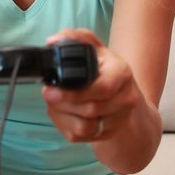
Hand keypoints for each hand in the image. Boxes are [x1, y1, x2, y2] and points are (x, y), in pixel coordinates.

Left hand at [41, 28, 143, 142]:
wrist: (125, 95)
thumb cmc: (105, 68)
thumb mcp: (94, 47)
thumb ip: (74, 37)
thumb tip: (53, 41)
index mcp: (122, 73)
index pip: (102, 88)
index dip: (74, 93)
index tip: (49, 90)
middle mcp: (125, 98)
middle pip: (90, 109)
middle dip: (62, 103)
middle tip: (48, 94)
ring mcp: (118, 120)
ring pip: (84, 127)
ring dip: (62, 115)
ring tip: (56, 103)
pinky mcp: (107, 134)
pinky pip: (80, 137)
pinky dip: (64, 125)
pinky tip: (63, 113)